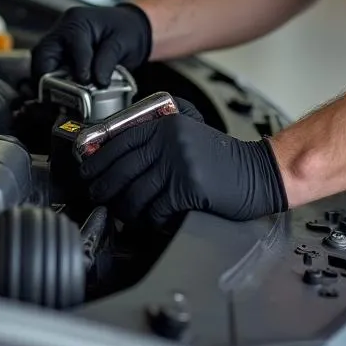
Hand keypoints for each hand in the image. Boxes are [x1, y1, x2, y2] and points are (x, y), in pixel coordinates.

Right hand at [30, 3, 152, 87]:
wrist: (129, 29)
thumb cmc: (125, 30)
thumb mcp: (123, 41)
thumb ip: (109, 59)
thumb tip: (97, 81)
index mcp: (77, 21)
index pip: (72, 43)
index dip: (80, 66)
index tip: (87, 82)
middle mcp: (61, 32)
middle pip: (43, 56)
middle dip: (49, 79)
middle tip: (61, 98)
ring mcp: (56, 46)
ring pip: (40, 67)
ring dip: (47, 85)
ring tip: (59, 102)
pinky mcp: (57, 59)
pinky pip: (46, 74)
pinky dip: (51, 87)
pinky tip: (61, 99)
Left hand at [78, 98, 288, 227]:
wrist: (257, 172)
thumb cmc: (221, 158)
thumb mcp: (188, 131)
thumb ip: (158, 134)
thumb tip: (116, 149)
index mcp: (167, 125)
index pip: (119, 141)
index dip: (97, 159)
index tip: (88, 171)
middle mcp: (169, 142)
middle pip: (120, 170)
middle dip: (103, 188)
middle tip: (99, 196)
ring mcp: (178, 164)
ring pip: (134, 194)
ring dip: (126, 210)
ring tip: (127, 213)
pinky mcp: (188, 188)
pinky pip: (155, 210)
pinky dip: (151, 220)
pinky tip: (155, 219)